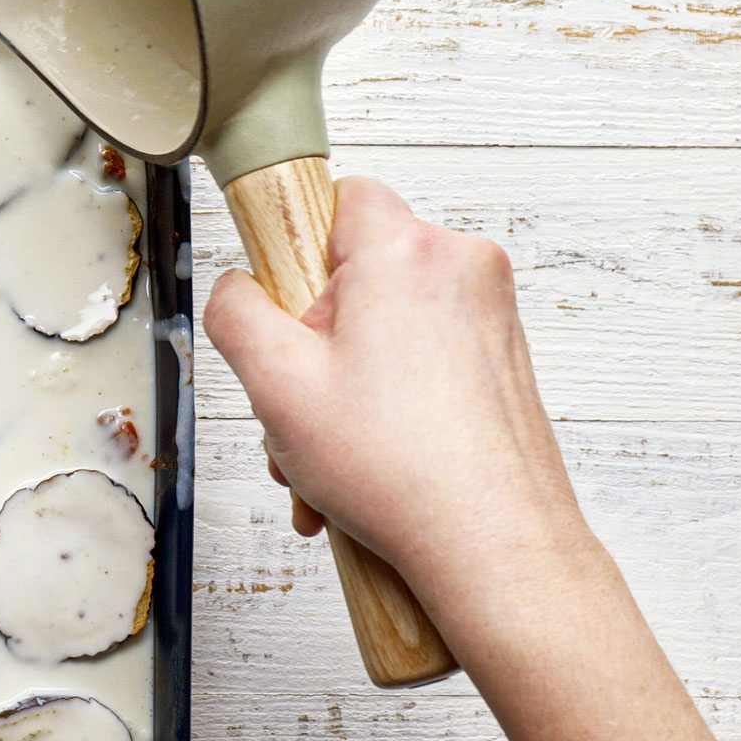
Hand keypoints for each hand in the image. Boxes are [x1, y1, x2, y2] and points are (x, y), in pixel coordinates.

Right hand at [202, 176, 589, 613]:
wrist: (493, 543)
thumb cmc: (400, 468)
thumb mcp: (275, 385)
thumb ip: (235, 314)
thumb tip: (236, 291)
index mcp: (405, 253)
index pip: (340, 198)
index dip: (298, 253)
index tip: (281, 309)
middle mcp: (461, 269)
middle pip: (357, 278)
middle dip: (312, 348)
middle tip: (297, 411)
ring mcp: (491, 317)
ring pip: (387, 329)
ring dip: (343, 391)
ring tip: (327, 460)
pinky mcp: (505, 361)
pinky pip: (423, 363)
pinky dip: (388, 407)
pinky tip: (367, 470)